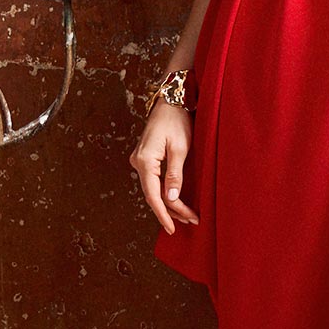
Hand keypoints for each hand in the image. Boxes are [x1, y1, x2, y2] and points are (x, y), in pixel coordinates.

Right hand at [130, 100, 199, 234]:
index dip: (163, 214)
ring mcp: (140, 160)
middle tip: (190, 221)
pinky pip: (153, 181)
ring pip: (153, 189)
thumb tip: (171, 199)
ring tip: (186, 216)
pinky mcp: (146, 159)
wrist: (171, 100)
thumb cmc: (177, 120)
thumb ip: (174, 175)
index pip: (152, 195)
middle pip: (153, 194)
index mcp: (145, 160)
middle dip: (171, 210)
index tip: (172, 228)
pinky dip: (164, 192)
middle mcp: (138, 162)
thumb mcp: (180, 148)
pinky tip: (175, 201)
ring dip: (169, 203)